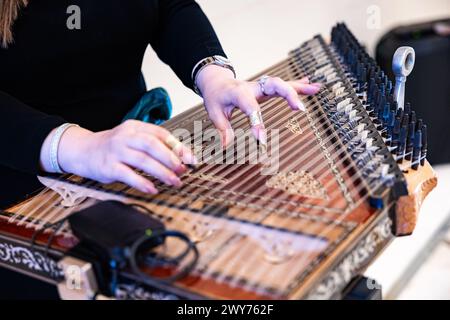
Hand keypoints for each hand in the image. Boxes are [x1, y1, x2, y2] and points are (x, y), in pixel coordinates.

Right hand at [40, 120, 196, 193]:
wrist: (83, 150)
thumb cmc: (114, 147)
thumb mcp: (133, 139)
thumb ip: (155, 145)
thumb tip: (181, 158)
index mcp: (135, 127)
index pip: (161, 134)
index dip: (178, 147)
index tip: (191, 159)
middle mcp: (126, 137)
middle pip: (152, 145)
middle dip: (171, 159)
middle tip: (183, 170)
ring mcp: (116, 151)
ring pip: (142, 160)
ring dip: (161, 172)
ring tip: (174, 182)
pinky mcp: (108, 166)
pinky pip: (127, 174)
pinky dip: (142, 182)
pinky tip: (152, 189)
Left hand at [195, 65, 320, 145]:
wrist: (217, 81)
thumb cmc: (216, 97)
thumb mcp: (213, 112)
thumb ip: (222, 128)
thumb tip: (226, 146)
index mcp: (238, 92)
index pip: (251, 107)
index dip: (257, 123)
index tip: (262, 141)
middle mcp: (253, 86)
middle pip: (274, 84)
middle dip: (288, 94)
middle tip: (300, 109)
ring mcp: (261, 86)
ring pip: (282, 83)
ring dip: (299, 88)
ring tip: (316, 90)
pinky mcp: (266, 88)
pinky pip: (284, 85)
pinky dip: (298, 86)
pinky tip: (312, 86)